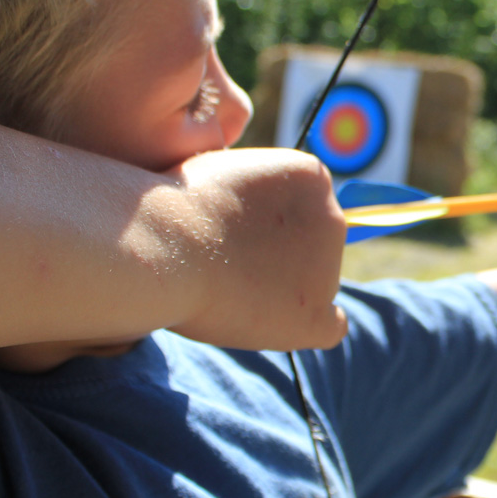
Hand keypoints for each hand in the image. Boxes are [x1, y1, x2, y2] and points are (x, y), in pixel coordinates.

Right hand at [167, 148, 348, 351]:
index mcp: (313, 178)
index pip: (307, 207)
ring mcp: (329, 269)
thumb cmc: (175, 204)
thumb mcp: (224, 170)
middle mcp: (332, 220)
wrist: (163, 243)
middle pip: (314, 245)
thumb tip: (260, 216)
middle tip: (229, 262)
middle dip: (280, 254)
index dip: (271, 223)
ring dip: (281, 290)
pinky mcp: (316, 315)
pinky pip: (330, 326)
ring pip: (315, 285)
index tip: (237, 229)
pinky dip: (304, 326)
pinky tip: (273, 323)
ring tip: (227, 288)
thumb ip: (256, 191)